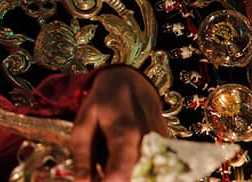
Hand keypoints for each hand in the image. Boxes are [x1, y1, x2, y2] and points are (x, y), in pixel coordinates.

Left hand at [70, 65, 167, 181]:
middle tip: (98, 170)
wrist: (131, 80)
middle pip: (134, 178)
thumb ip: (82, 153)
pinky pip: (151, 164)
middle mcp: (149, 143)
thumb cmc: (103, 100)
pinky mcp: (169, 146)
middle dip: (113, 179)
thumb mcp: (83, 120)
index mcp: (124, 135)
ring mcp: (163, 145)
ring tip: (109, 156)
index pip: (119, 174)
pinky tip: (122, 154)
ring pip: (143, 173)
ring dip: (125, 173)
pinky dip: (135, 166)